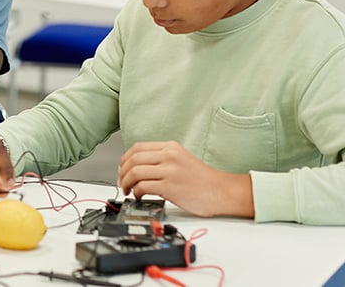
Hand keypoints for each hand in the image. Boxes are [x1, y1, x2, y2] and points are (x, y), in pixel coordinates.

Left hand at [118, 141, 253, 217]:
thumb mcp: (181, 159)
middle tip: (122, 182)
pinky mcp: (170, 186)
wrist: (222, 192)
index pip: (137, 147)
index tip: (122, 168)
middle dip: (122, 172)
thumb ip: (161, 159)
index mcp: (171, 147)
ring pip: (135, 172)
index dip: (124, 159)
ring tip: (128, 191)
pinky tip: (139, 197)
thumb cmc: (203, 180)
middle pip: (133, 159)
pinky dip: (136, 192)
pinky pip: (143, 187)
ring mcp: (170, 170)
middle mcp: (169, 156)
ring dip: (126, 183)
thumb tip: (137, 169)